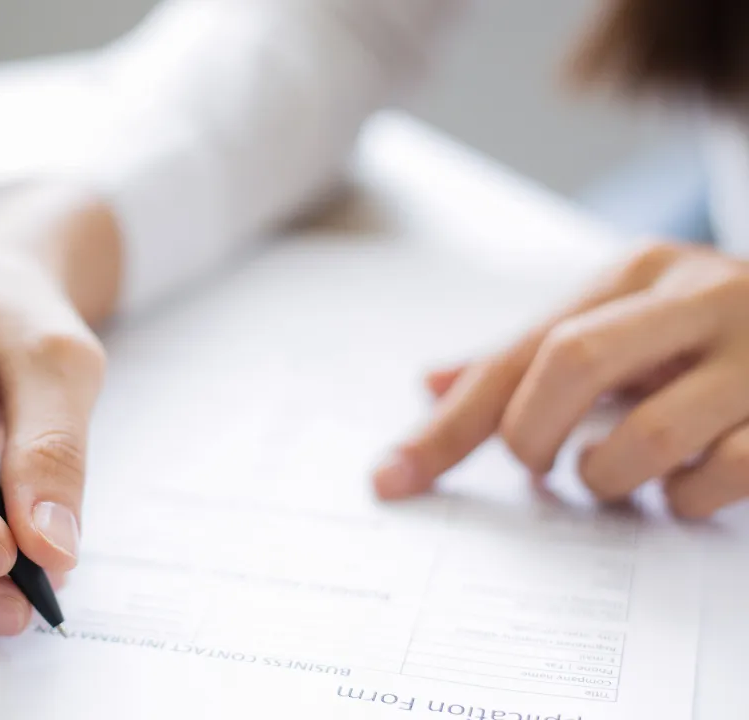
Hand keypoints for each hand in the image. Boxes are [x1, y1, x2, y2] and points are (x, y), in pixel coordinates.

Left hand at [374, 242, 748, 518]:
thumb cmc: (712, 341)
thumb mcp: (624, 331)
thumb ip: (530, 360)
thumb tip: (426, 386)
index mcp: (640, 274)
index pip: (519, 352)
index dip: (450, 424)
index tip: (392, 481)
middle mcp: (702, 295)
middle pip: (570, 363)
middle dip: (533, 436)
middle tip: (542, 468)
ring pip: (647, 435)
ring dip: (609, 480)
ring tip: (614, 478)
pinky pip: (722, 477)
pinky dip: (683, 501)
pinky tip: (683, 491)